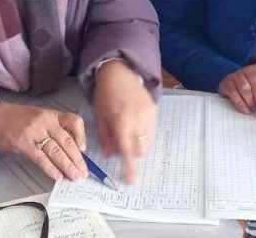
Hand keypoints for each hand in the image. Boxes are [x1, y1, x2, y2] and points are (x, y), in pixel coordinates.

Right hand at [0, 102, 87, 181]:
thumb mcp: (39, 117)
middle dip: (77, 160)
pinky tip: (58, 176)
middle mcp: (45, 121)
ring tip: (75, 178)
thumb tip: (71, 150)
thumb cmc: (17, 119)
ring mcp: (34, 131)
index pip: (74, 121)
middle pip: (67, 141)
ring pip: (56, 151)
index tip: (84, 151)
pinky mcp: (22, 143)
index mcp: (52, 114)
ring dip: (67, 167)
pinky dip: (50, 168)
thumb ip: (54, 129)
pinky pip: (40, 158)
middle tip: (83, 173)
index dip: (82, 137)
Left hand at [93, 60, 156, 183]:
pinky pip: (152, 131)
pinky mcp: (155, 111)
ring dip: (139, 145)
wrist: (120, 74)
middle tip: (123, 147)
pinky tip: (136, 125)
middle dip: (133, 155)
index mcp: (121, 122)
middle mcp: (138, 120)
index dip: (130, 167)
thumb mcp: (100, 117)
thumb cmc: (106, 96)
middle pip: (141, 150)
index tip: (131, 180)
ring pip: (148, 142)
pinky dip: (144, 135)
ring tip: (129, 134)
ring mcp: (149, 116)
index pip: (127, 151)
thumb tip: (111, 155)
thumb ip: (106, 137)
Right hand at [218, 64, 255, 119]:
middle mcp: (250, 70)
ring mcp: (237, 75)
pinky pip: (234, 94)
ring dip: (251, 102)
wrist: (232, 82)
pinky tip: (246, 110)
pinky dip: (241, 104)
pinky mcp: (228, 82)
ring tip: (253, 110)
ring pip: (245, 89)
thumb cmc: (252, 86)